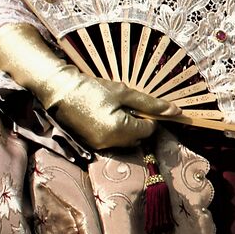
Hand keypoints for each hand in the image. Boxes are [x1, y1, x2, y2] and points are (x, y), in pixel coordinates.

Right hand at [0, 23, 162, 150]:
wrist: (59, 89)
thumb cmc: (93, 88)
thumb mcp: (124, 92)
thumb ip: (150, 104)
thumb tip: (176, 111)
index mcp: (120, 130)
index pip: (149, 130)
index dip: (149, 117)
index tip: (140, 105)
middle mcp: (110, 143)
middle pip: (138, 138)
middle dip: (138, 123)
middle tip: (126, 105)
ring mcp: (98, 146)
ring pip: (125, 141)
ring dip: (126, 128)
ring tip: (113, 109)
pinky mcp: (90, 144)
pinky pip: (111, 141)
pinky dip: (113, 131)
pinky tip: (103, 115)